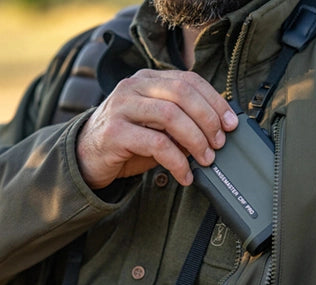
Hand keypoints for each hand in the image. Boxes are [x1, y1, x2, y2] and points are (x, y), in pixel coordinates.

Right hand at [76, 69, 237, 188]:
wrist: (85, 158)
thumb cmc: (125, 143)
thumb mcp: (154, 126)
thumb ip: (179, 122)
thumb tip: (217, 131)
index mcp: (146, 80)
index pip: (188, 80)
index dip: (214, 101)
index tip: (230, 122)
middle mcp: (132, 88)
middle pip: (182, 93)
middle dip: (208, 119)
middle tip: (219, 143)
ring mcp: (121, 108)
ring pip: (171, 116)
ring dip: (196, 140)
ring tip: (206, 159)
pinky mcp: (114, 132)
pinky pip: (156, 144)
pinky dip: (177, 162)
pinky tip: (184, 175)